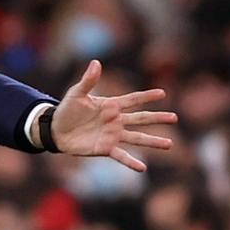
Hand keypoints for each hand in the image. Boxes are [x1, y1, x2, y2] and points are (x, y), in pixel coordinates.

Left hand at [50, 59, 176, 170]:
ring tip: (169, 144)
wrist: (55, 130)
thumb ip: (88, 80)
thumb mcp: (77, 93)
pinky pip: (121, 155)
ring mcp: (112, 135)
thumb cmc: (66, 110)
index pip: (133, 99)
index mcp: (111, 105)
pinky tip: (142, 168)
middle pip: (141, 119)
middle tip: (174, 117)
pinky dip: (131, 162)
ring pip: (137, 138)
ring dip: (153, 141)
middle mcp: (116, 121)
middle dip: (157, 118)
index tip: (163, 93)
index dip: (146, 96)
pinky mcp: (105, 148)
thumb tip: (96, 62)